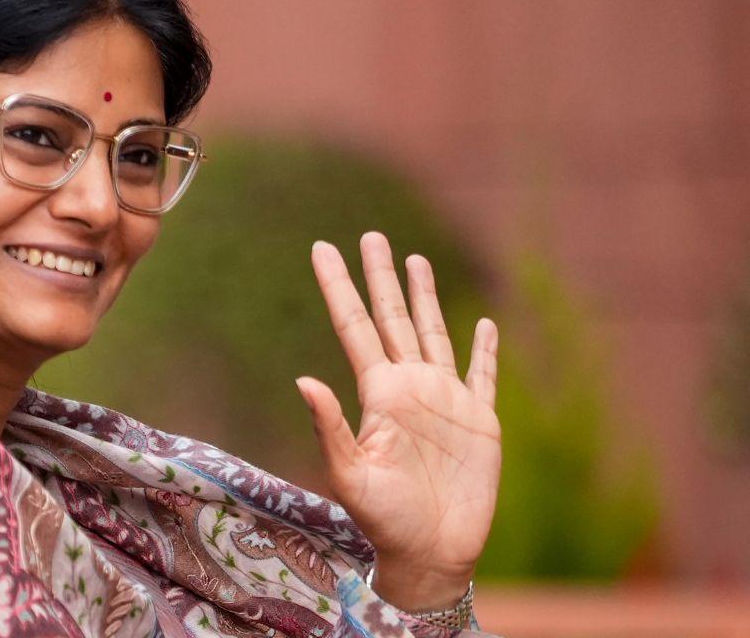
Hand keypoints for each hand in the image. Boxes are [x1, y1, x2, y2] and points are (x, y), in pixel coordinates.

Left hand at [295, 232, 500, 612]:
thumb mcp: (350, 475)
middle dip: (381, 277)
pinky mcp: (480, 420)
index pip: (354, 325)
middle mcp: (409, 387)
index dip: (338, 286)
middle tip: (370, 235)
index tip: (320, 247)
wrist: (431, 553)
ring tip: (414, 259)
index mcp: (378, 393)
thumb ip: (331, 428)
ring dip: (425, 297)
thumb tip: (303, 379)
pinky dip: (485, 349)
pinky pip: (483, 375)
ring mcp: (445, 400)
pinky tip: (483, 323)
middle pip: (393, 317)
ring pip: (434, 333)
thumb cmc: (384, 521)